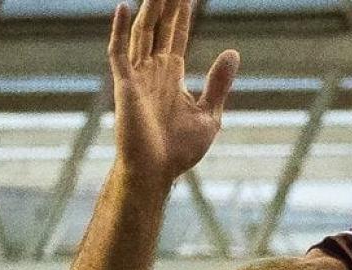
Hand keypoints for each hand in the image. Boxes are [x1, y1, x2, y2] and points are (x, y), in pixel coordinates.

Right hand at [108, 0, 239, 187]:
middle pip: (160, 27)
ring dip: (149, 9)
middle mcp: (153, 69)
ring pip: (142, 32)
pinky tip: (124, 7)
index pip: (177, 35)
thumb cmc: (180, 150)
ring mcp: (137, 75)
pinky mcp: (124, 84)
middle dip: (167, 4)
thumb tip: (233, 52)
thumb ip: (219, 84)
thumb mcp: (209, 115)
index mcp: (172, 75)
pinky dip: (119, 29)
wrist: (157, 172)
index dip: (183, 14)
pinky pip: (119, 52)